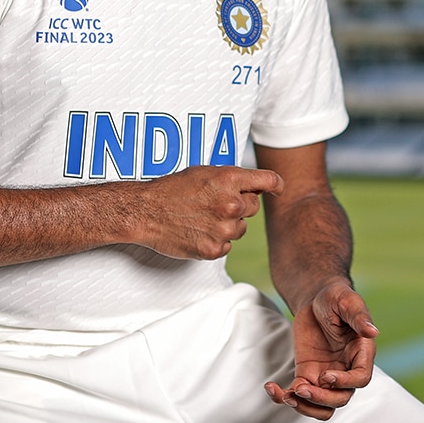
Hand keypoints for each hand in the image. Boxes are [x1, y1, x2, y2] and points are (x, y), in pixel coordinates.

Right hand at [135, 165, 283, 258]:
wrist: (146, 212)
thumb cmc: (173, 189)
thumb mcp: (206, 172)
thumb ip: (233, 180)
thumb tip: (256, 189)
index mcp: (229, 179)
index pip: (269, 181)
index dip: (276, 185)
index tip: (277, 189)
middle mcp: (231, 204)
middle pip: (254, 207)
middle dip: (241, 205)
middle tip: (216, 203)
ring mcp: (223, 229)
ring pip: (241, 228)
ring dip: (228, 224)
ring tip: (203, 217)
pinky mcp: (214, 249)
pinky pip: (227, 245)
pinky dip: (216, 240)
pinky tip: (198, 231)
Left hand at [264, 280, 378, 420]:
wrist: (316, 298)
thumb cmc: (336, 297)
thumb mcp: (348, 301)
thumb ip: (359, 316)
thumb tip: (373, 332)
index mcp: (361, 353)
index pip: (361, 378)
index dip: (345, 383)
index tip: (326, 375)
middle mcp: (346, 369)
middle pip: (340, 398)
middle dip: (321, 399)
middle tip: (302, 388)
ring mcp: (326, 375)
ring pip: (322, 406)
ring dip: (305, 407)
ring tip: (288, 395)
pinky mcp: (307, 374)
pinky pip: (299, 395)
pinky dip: (285, 397)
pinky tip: (272, 387)